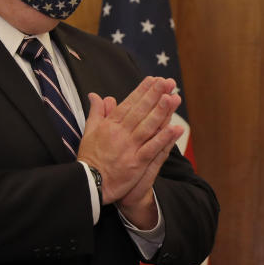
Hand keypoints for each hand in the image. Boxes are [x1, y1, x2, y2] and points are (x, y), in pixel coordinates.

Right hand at [77, 77, 183, 212]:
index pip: (129, 104)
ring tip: (172, 97)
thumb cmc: (89, 158)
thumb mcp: (89, 132)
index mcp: (110, 125)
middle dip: (155, 95)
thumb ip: (96, 113)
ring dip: (161, 112)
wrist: (88, 185)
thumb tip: (97, 95)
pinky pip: (152, 148)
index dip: (142, 91)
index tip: (153, 79)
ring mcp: (129, 148)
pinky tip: (175, 128)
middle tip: (167, 82)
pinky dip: (164, 138)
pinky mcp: (136, 163)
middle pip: (140, 111)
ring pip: (147, 126)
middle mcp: (120, 134)